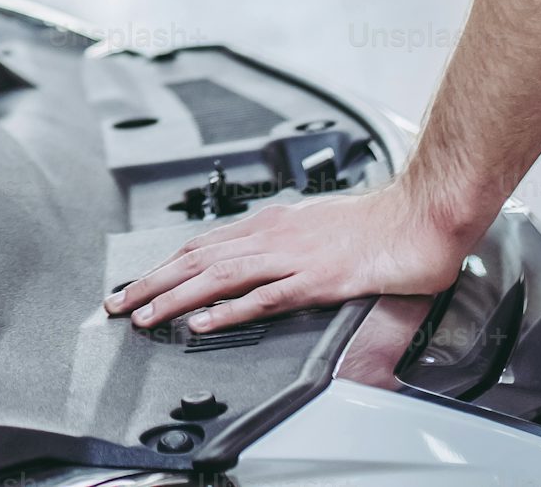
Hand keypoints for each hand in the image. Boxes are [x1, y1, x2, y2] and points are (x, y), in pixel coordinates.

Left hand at [102, 179, 475, 333]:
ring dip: (176, 298)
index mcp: (271, 223)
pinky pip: (263, 296)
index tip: (139, 284)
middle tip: (120, 303)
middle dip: (154, 282)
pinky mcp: (316, 279)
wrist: (419, 216)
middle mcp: (273, 235)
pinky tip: (203, 323)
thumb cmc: (376, 225)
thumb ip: (284, 242)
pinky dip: (228, 310)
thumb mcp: (316, 228)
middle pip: (198, 259)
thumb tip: (255, 260)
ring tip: (146, 316)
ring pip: (219, 277)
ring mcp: (293, 256)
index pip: (203, 245)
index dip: (165, 266)